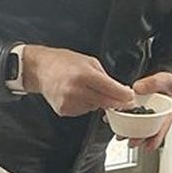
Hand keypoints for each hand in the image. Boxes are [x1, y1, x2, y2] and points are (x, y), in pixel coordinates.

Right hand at [21, 46, 135, 116]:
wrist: (40, 69)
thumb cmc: (64, 62)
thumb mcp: (89, 62)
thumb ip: (105, 77)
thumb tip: (120, 91)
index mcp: (84, 75)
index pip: (110, 90)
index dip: (124, 96)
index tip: (131, 98)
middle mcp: (75, 90)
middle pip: (105, 102)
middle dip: (116, 102)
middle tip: (123, 101)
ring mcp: (69, 102)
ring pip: (94, 108)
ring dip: (97, 102)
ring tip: (86, 89)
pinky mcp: (63, 110)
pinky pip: (82, 111)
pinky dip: (85, 105)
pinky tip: (77, 95)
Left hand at [124, 72, 171, 151]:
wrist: (158, 82)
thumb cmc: (165, 85)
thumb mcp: (165, 81)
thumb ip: (154, 83)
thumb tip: (137, 89)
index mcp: (167, 114)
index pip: (162, 129)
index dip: (156, 139)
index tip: (149, 146)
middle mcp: (155, 119)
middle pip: (147, 132)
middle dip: (139, 139)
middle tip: (131, 143)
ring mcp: (143, 118)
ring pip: (135, 128)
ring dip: (127, 133)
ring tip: (120, 136)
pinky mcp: (133, 113)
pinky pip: (126, 118)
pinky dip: (118, 119)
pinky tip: (111, 120)